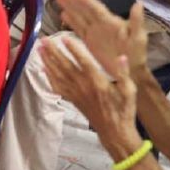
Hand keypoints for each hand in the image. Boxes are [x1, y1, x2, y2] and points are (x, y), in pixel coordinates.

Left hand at [42, 38, 142, 160]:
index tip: (63, 38)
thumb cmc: (123, 110)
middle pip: (66, 66)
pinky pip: (58, 88)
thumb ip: (124, 73)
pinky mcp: (73, 100)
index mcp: (98, 82)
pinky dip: (49, 78)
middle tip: (43, 40)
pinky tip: (43, 69)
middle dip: (54, 52)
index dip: (73, 50)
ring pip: (59, 75)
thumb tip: (122, 57)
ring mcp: (76, 94)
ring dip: (48, 62)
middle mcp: (83, 86)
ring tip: (39, 50)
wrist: (114, 132)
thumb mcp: (129, 91)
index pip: (83, 62)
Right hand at [58, 0, 148, 73]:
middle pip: (85, 10)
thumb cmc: (137, 54)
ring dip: (70, 7)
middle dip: (74, 0)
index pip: (97, 9)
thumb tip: (138, 4)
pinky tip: (63, 14)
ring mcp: (95, 32)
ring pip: (80, 17)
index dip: (87, 1)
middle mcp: (101, 24)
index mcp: (112, 23)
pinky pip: (79, 29)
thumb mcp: (139, 38)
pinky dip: (71, 22)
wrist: (131, 71)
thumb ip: (137, 22)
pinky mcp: (90, 41)